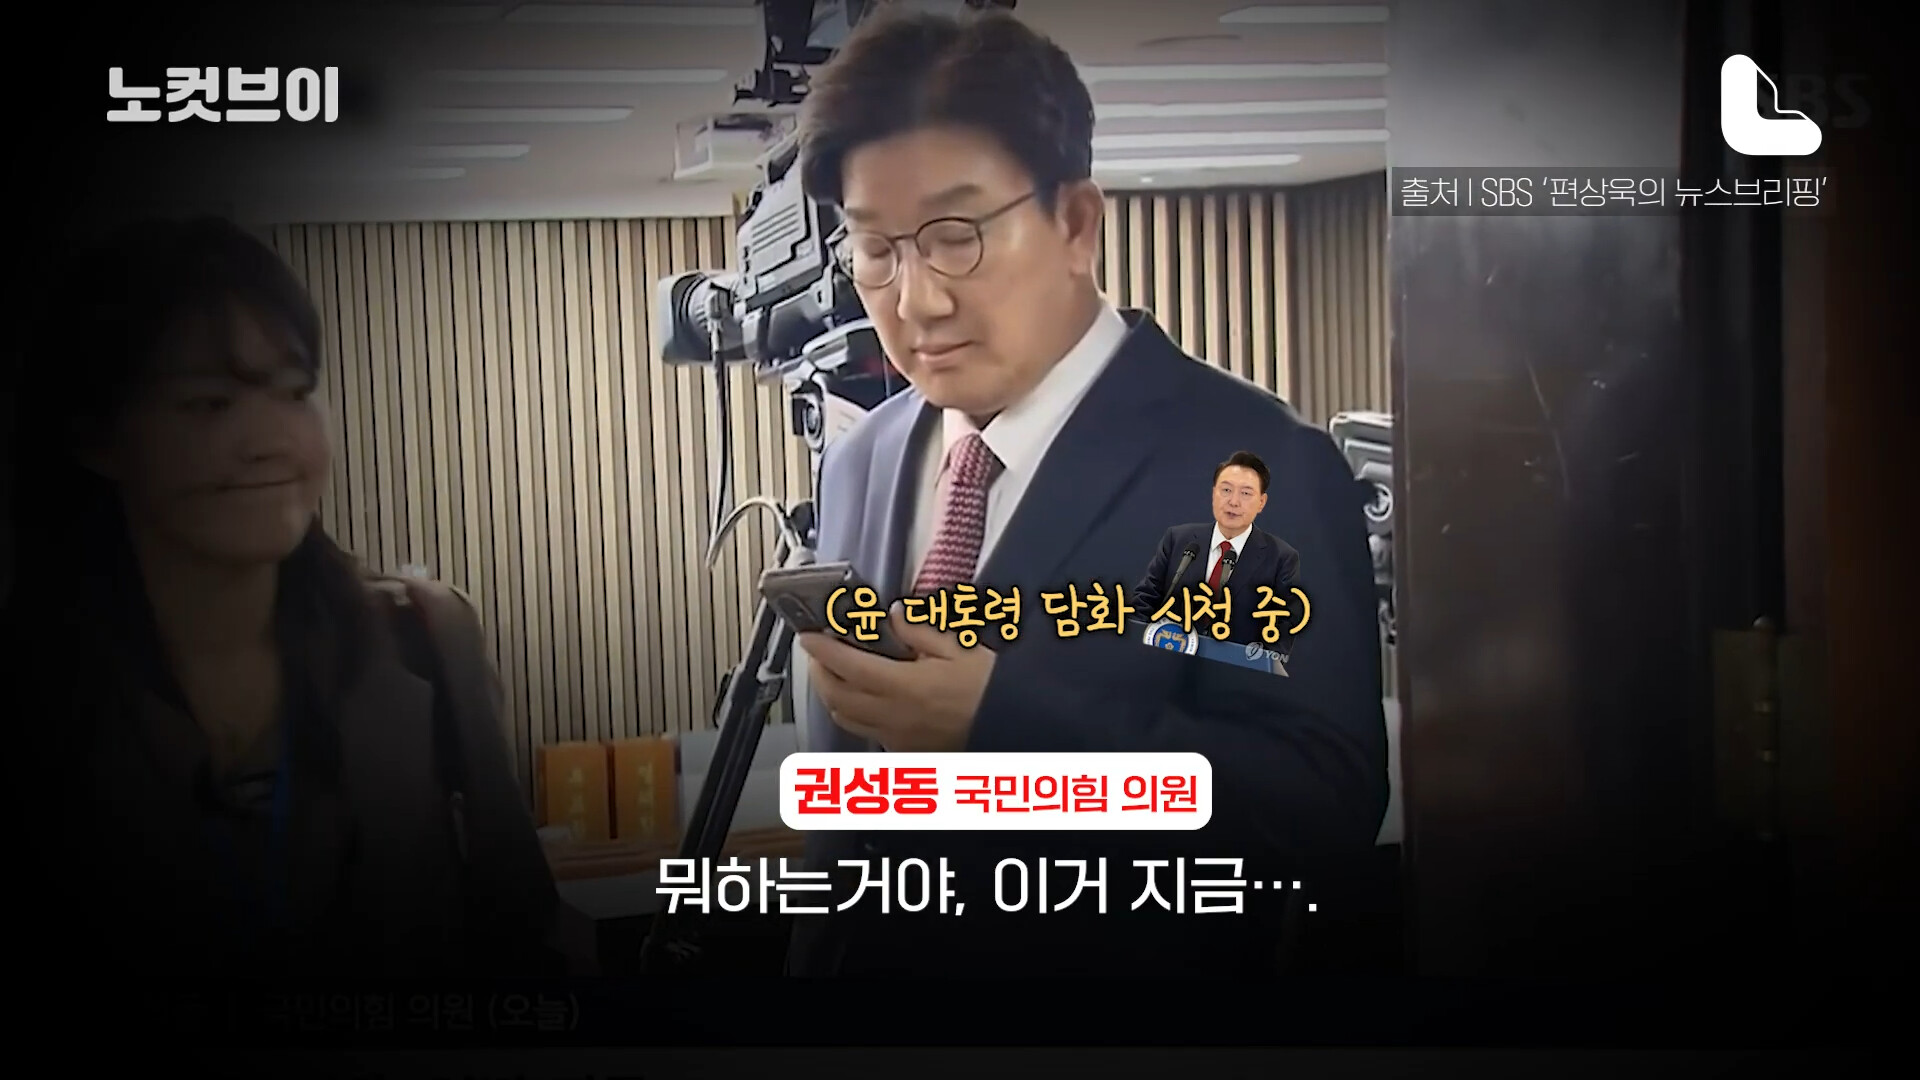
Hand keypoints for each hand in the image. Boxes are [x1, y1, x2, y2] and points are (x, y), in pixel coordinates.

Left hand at [797, 602, 994, 751]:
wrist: (1016, 730)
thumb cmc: (991, 690)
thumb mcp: (960, 648)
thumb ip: (920, 632)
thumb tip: (894, 618)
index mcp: (904, 687)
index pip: (848, 667)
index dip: (822, 650)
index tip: (808, 636)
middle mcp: (893, 717)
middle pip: (837, 697)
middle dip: (820, 673)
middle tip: (820, 652)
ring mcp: (897, 739)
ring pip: (847, 720)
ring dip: (834, 695)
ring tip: (838, 675)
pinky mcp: (907, 753)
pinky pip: (869, 733)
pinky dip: (857, 714)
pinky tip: (869, 700)